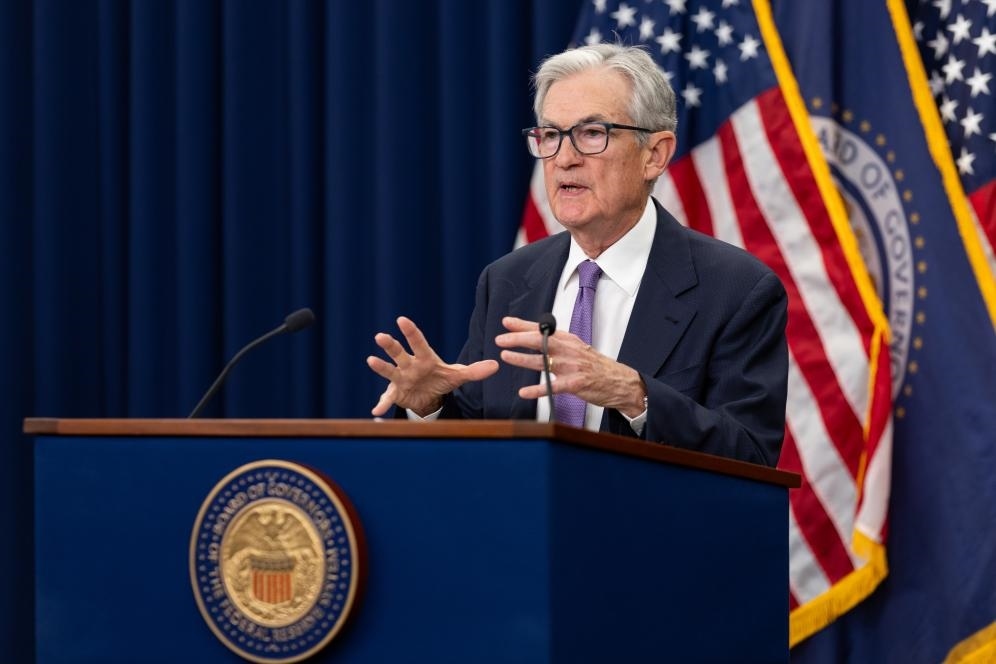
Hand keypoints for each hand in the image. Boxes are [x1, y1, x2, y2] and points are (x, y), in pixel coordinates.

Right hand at [367, 316, 498, 416]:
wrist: (428, 396)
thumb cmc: (440, 379)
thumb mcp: (457, 376)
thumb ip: (474, 371)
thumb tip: (496, 365)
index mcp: (425, 358)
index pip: (418, 342)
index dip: (410, 331)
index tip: (401, 319)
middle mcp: (409, 364)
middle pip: (399, 352)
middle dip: (390, 345)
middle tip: (380, 336)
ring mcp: (400, 378)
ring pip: (389, 370)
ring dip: (380, 366)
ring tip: (370, 360)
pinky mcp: (396, 393)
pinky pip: (387, 398)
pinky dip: (382, 403)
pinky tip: (376, 411)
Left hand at [495, 316, 645, 417]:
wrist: (620, 382)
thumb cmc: (596, 366)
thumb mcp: (578, 348)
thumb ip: (558, 343)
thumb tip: (536, 335)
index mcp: (569, 340)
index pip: (543, 329)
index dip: (523, 325)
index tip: (506, 322)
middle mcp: (569, 350)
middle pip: (540, 341)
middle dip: (518, 339)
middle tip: (501, 339)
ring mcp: (572, 367)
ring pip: (542, 361)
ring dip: (522, 359)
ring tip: (505, 357)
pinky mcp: (575, 384)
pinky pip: (552, 387)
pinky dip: (537, 389)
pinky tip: (524, 391)